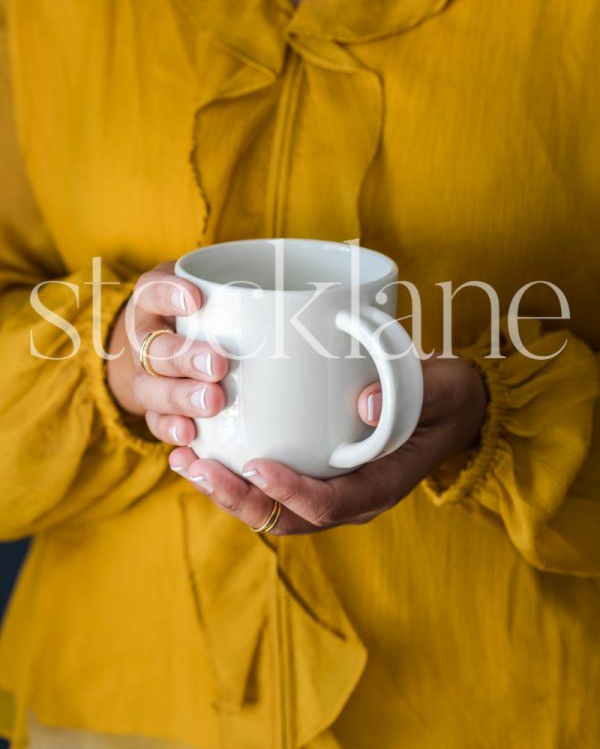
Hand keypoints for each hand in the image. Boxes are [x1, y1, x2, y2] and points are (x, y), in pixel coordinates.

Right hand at [107, 262, 228, 444]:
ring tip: (212, 402)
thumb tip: (306, 302)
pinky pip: (156, 421)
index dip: (169, 295)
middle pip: (155, 349)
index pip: (153, 291)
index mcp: (154, 301)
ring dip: (181, 398)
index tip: (195, 299)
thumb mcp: (215, 288)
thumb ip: (245, 291)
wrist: (166, 338)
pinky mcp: (154, 408)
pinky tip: (189, 435)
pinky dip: (171, 429)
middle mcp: (144, 339)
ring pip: (152, 389)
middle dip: (185, 359)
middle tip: (217, 365)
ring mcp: (145, 376)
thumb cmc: (204, 307)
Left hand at [168, 356, 487, 533]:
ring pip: (272, 511)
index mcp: (382, 485)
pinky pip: (272, 490)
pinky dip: (236, 477)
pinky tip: (204, 451)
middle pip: (288, 518)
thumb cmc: (444, 398)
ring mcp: (332, 491)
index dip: (291, 492)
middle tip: (198, 467)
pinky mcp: (316, 475)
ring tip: (186, 462)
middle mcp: (352, 499)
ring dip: (227, 492)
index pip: (331, 504)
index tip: (256, 466)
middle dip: (239, 499)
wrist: (451, 411)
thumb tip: (363, 403)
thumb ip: (409, 394)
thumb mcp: (441, 389)